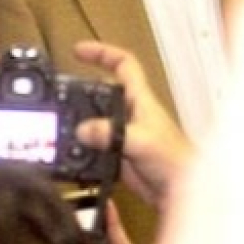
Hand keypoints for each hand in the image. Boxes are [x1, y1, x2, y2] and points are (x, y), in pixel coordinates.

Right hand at [73, 40, 191, 207]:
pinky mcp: (119, 154)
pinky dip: (82, 145)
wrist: (182, 192)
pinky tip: (73, 151)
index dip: (102, 53)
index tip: (79, 51)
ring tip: (61, 120)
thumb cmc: (176, 162)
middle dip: (82, 88)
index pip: (123, 64)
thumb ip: (111, 133)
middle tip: (61, 91)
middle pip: (103, 90)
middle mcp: (131, 113)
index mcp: (140, 100)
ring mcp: (124, 134)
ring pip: (97, 118)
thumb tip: (84, 129)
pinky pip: (95, 143)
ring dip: (80, 119)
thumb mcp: (141, 141)